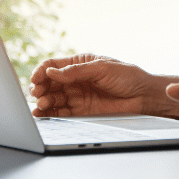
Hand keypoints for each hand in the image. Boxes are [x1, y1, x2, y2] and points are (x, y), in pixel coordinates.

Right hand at [30, 54, 161, 117]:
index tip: (35, 79)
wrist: (143, 96)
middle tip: (39, 93)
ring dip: (44, 101)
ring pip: (52, 98)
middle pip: (49, 83)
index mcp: (79, 64)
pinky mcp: (80, 111)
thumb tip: (51, 72)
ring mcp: (77, 96)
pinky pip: (61, 113)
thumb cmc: (127, 76)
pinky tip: (43, 114)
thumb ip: (76, 71)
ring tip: (43, 104)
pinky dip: (50, 114)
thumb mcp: (102, 68)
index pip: (53, 65)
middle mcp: (75, 80)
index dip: (41, 71)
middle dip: (40, 88)